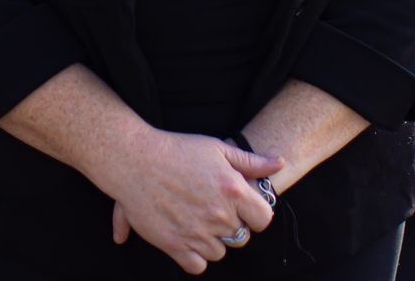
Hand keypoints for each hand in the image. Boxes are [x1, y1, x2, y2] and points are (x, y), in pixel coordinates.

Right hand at [99, 132, 281, 273]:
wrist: (135, 159)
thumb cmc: (177, 149)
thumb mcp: (218, 148)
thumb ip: (251, 162)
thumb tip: (279, 164)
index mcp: (234, 190)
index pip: (263, 220)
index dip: (254, 215)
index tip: (241, 208)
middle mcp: (219, 215)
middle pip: (240, 237)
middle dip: (231, 226)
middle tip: (212, 210)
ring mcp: (197, 232)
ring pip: (219, 252)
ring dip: (211, 241)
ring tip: (196, 220)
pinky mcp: (175, 244)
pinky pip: (197, 266)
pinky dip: (194, 256)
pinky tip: (186, 237)